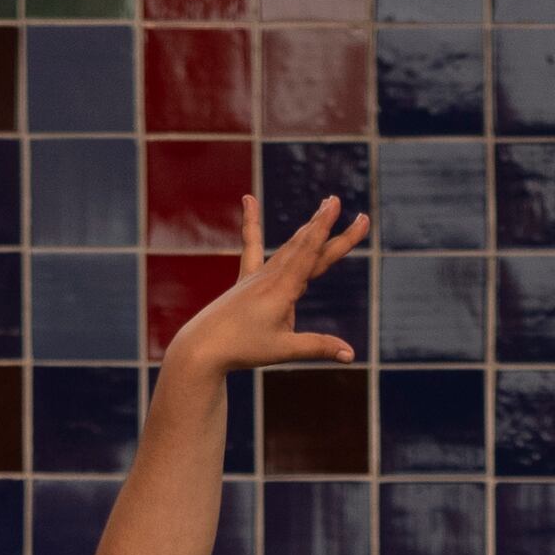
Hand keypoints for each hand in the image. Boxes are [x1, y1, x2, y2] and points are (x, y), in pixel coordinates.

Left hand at [161, 195, 371, 373]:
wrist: (202, 347)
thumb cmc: (242, 348)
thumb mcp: (284, 350)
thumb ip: (319, 347)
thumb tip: (351, 354)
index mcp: (282, 288)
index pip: (310, 253)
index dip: (326, 229)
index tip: (336, 205)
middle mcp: (271, 275)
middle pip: (305, 246)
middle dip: (326, 225)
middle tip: (340, 201)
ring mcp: (257, 275)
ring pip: (289, 246)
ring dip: (308, 226)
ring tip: (322, 208)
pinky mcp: (246, 279)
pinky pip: (252, 245)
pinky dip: (252, 223)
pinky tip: (248, 200)